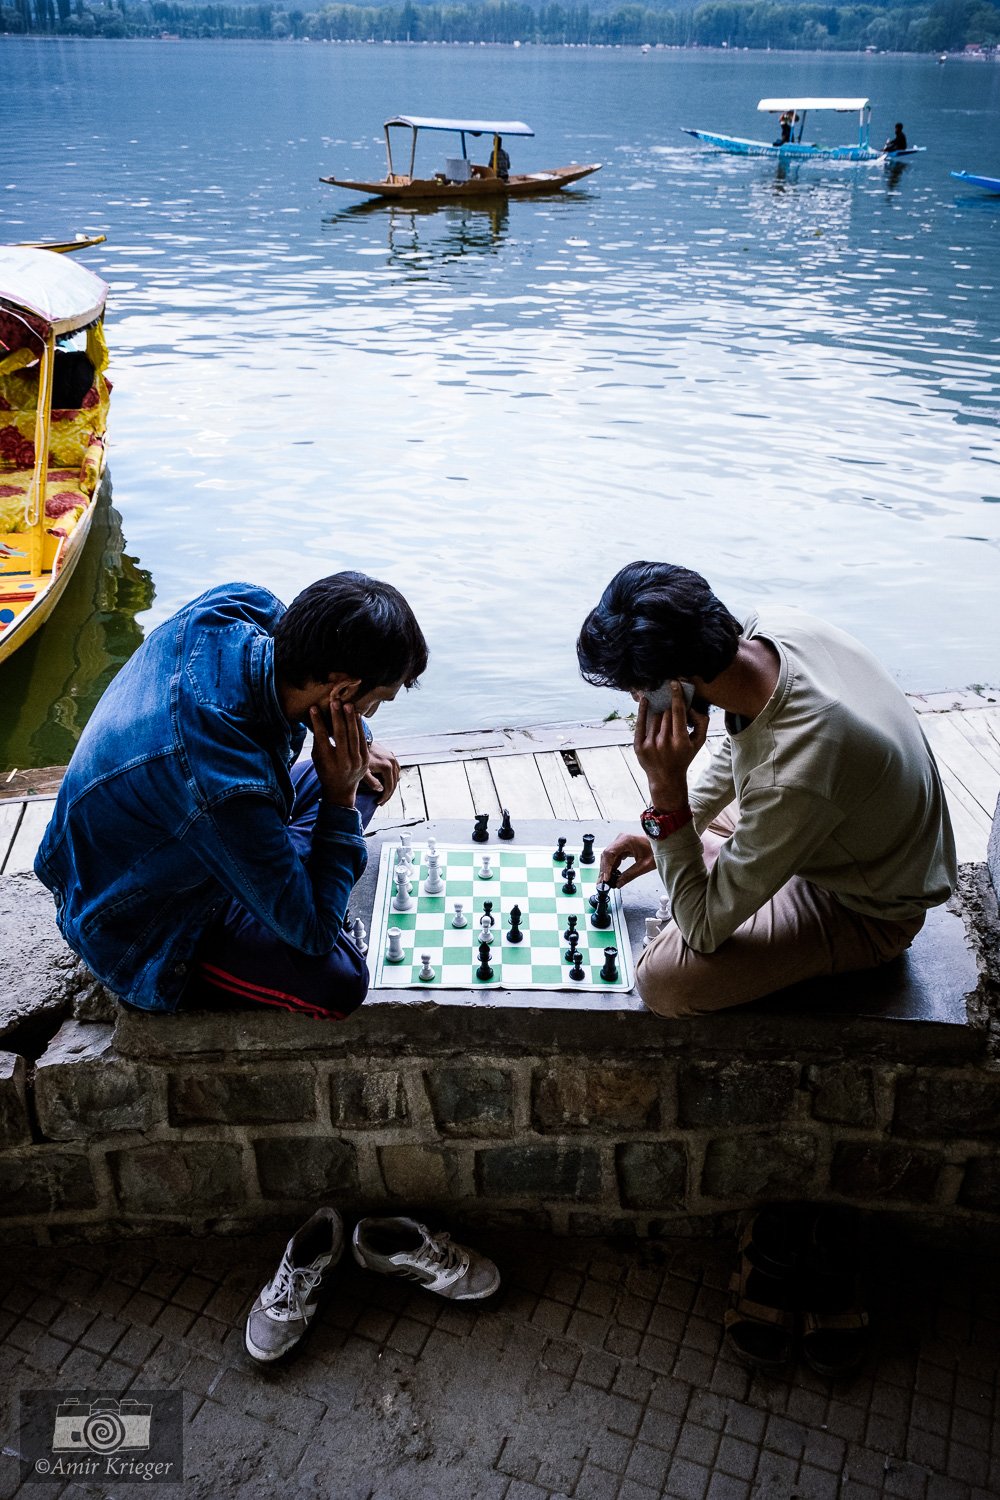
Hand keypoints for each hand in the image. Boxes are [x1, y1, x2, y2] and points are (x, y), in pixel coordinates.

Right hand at [310, 697, 368, 808]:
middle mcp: (343, 762)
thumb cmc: (325, 771)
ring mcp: (356, 761)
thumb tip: (316, 719)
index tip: (314, 708)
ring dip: (350, 718)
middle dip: (337, 716)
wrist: (341, 790)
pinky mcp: (365, 759)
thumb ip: (318, 742)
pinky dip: (360, 726)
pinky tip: (356, 715)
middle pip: (341, 735)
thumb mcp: (317, 759)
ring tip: (347, 704)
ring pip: (354, 736)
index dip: (318, 722)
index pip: (322, 738)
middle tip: (335, 701)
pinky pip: (362, 739)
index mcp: (327, 762)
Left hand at [363, 739, 399, 804]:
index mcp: (387, 767)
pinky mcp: (390, 754)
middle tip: (381, 802)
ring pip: (396, 776)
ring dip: (391, 785)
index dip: (385, 797)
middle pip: (394, 783)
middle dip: (388, 793)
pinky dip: (392, 777)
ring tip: (383, 793)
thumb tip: (380, 790)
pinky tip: (385, 781)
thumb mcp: (363, 771)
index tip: (378, 803)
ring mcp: (393, 757)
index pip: (390, 787)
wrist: (359, 740)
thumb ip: (372, 782)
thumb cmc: (359, 756)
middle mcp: (393, 762)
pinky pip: (395, 769)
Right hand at [599, 833, 655, 887]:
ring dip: (606, 869)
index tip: (606, 878)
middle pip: (606, 855)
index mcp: (626, 840)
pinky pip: (613, 857)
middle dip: (604, 870)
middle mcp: (621, 839)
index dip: (606, 867)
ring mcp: (621, 843)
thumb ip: (630, 875)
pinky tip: (611, 875)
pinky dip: (612, 867)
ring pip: (608, 857)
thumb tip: (618, 883)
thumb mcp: (644, 865)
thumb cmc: (657, 850)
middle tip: (603, 883)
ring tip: (606, 881)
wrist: (663, 844)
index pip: (609, 853)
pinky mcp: (622, 847)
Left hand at [634, 683, 708, 810]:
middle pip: (666, 713)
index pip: (678, 712)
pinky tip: (645, 701)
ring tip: (664, 726)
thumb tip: (691, 706)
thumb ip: (701, 722)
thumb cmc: (684, 756)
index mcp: (680, 741)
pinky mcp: (639, 746)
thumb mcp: (699, 742)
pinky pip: (640, 723)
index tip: (674, 683)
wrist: (666, 778)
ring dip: (660, 716)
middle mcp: (664, 742)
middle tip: (672, 715)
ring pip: (655, 717)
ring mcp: (650, 745)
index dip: (676, 696)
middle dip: (670, 711)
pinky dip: (642, 710)